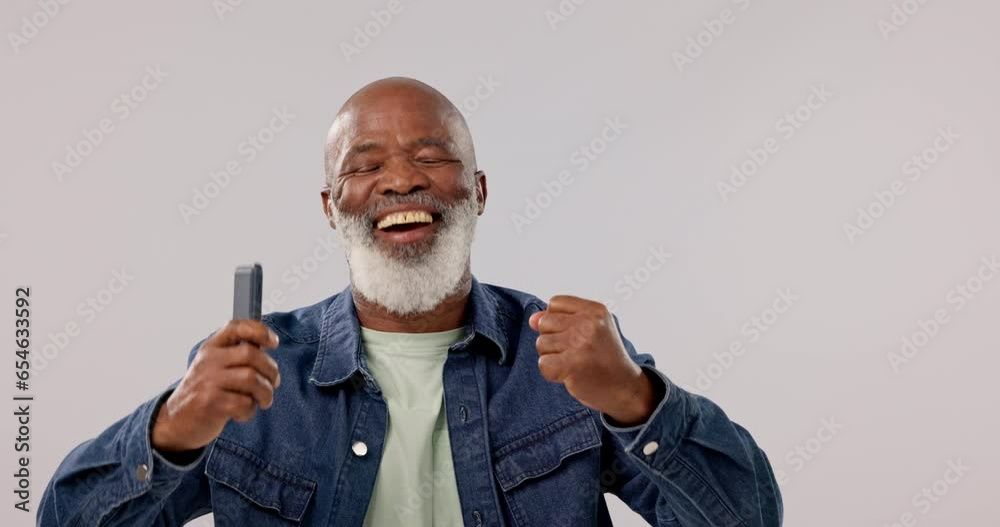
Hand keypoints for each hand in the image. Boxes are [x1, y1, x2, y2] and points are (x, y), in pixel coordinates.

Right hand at [152, 320, 280, 452]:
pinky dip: (250, 411)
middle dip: (271, 370)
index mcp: (211, 348)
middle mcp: (208, 361)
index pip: (236, 327)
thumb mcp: (214, 367)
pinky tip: (242, 413)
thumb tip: (267, 345)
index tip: (273, 343)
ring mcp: (208, 382)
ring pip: (252, 379)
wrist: (175, 422)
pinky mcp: (211, 404)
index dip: (259, 330)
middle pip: (251, 354)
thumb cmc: (203, 392)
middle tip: (273, 382)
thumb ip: (237, 355)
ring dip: (265, 393)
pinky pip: (245, 403)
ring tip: (263, 400)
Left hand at [529, 296, 656, 426]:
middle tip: (575, 352)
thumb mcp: (589, 330)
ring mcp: (580, 344)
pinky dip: (552, 372)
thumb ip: (559, 319)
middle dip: (553, 339)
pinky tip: (569, 374)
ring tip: (574, 363)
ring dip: (553, 357)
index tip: (575, 334)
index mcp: (595, 310)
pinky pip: (543, 363)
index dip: (557, 320)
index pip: (555, 303)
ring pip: (541, 343)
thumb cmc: (603, 357)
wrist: (625, 387)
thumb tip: (532, 319)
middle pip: (544, 323)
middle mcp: (589, 323)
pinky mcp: (572, 365)